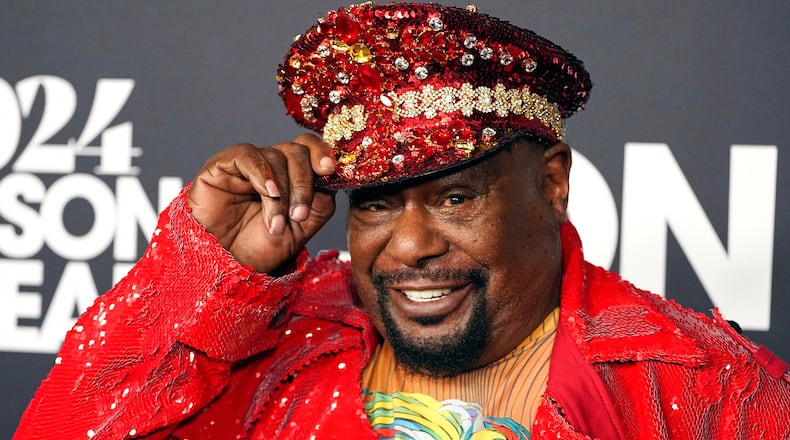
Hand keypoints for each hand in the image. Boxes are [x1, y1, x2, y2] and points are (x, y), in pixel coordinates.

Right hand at [187, 134, 336, 273]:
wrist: (227, 265)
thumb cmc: (260, 248)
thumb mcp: (301, 229)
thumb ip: (320, 203)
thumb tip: (333, 178)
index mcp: (292, 176)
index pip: (311, 150)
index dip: (322, 153)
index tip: (330, 170)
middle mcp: (271, 165)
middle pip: (297, 152)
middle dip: (304, 184)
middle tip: (299, 215)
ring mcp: (248, 164)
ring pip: (275, 157)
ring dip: (281, 193)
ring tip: (276, 224)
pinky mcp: (222, 165)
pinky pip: (247, 155)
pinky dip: (262, 172)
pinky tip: (268, 192)